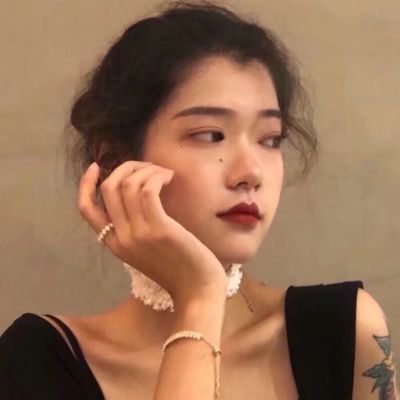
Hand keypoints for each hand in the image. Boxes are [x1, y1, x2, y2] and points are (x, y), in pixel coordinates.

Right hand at [78, 161, 227, 307]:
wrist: (197, 291)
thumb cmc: (177, 269)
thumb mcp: (147, 250)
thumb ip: (136, 227)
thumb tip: (138, 192)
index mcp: (114, 244)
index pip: (86, 209)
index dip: (86, 183)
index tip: (97, 165)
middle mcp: (120, 238)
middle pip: (108, 188)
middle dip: (127, 168)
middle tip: (149, 167)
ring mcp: (138, 234)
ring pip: (128, 185)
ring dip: (147, 170)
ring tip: (164, 174)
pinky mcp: (159, 229)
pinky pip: (148, 190)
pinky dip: (157, 177)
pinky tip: (169, 178)